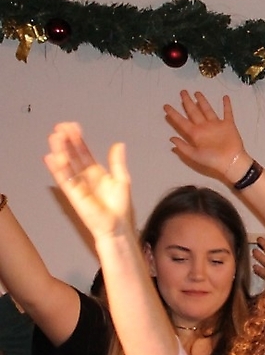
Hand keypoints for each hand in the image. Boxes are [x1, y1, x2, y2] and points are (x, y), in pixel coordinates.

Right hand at [43, 124, 133, 239]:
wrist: (116, 227)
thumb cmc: (120, 207)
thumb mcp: (122, 180)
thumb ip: (117, 162)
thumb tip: (119, 144)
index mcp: (96, 173)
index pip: (84, 153)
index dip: (78, 140)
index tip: (72, 127)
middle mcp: (84, 177)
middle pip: (72, 156)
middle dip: (66, 142)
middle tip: (60, 127)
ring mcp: (77, 184)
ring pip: (66, 165)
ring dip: (60, 151)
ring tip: (55, 137)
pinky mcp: (73, 194)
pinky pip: (64, 179)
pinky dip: (57, 168)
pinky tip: (51, 157)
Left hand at [164, 92, 250, 182]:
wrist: (231, 161)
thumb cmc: (213, 160)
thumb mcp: (194, 155)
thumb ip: (183, 147)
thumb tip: (171, 138)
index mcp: (195, 134)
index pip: (181, 121)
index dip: (173, 114)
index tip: (166, 106)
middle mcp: (204, 127)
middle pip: (193, 111)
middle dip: (187, 102)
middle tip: (182, 92)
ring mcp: (216, 125)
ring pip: (207, 110)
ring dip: (202, 101)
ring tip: (197, 93)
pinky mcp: (228, 125)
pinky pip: (227, 113)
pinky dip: (226, 105)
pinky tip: (224, 97)